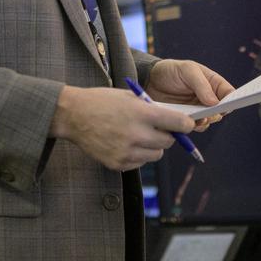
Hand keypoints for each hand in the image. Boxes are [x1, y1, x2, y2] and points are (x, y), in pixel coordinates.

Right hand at [50, 86, 194, 170]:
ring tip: (140, 135)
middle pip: (169, 142)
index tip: (187, 124)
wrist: (73, 115)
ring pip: (156, 154)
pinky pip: (140, 162)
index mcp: (141, 113)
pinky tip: (126, 143)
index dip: (186, 124)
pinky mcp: (118, 164)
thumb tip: (175, 121)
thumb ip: (152, 109)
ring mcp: (126, 152)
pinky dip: (139, 155)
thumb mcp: (130, 97)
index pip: (178, 123)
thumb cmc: (102, 101)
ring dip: (154, 146)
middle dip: (169, 135)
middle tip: (160, 128)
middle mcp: (136, 134)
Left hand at [145, 59, 233, 131]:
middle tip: (212, 113)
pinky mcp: (186, 119)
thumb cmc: (171, 70)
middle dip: (218, 112)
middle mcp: (208, 98)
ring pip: (209, 121)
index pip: (229, 93)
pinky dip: (193, 126)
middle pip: (221, 110)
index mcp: (213, 83)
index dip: (233, 99)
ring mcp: (198, 110)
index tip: (231, 104)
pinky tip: (188, 121)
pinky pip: (194, 127)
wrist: (150, 81)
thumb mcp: (187, 70)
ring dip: (205, 121)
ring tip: (200, 118)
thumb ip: (201, 84)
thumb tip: (215, 103)